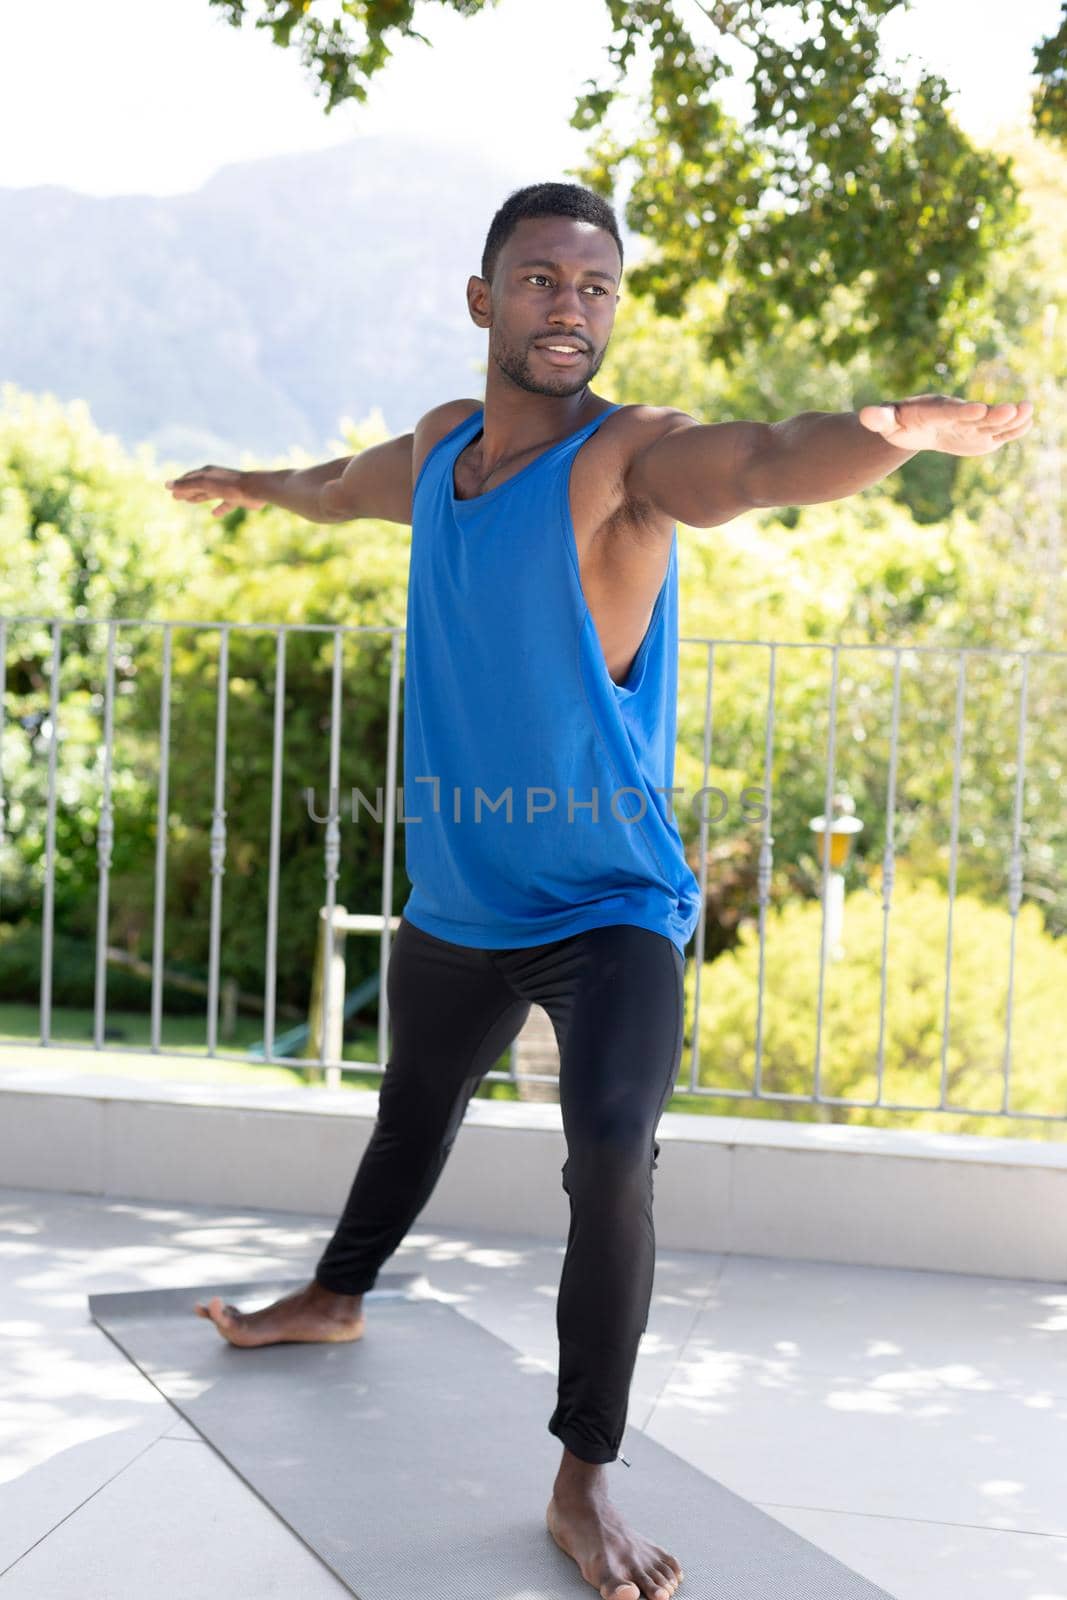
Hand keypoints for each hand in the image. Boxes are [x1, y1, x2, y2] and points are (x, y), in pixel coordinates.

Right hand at [164, 465, 266, 517]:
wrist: (256, 489)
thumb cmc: (229, 485)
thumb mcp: (204, 484)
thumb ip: (186, 485)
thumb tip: (167, 485)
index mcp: (208, 473)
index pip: (189, 478)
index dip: (179, 484)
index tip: (168, 488)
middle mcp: (216, 479)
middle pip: (198, 485)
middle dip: (186, 491)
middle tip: (175, 497)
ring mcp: (227, 489)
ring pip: (209, 494)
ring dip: (198, 497)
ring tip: (189, 502)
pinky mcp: (237, 498)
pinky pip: (225, 504)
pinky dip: (219, 509)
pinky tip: (214, 514)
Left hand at [857, 394, 1034, 455]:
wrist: (914, 426)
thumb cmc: (897, 422)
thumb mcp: (884, 422)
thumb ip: (878, 418)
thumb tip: (864, 415)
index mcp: (934, 410)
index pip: (948, 411)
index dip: (962, 411)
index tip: (977, 410)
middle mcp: (956, 413)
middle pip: (975, 415)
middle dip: (992, 413)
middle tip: (1012, 408)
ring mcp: (970, 423)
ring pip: (990, 422)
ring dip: (1009, 418)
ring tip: (1028, 410)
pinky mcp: (978, 434)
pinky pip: (996, 432)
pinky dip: (1011, 429)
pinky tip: (1028, 423)